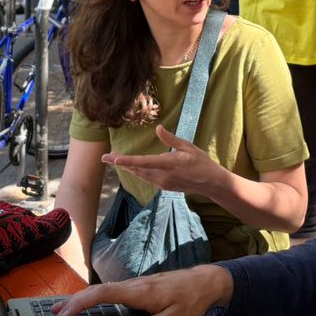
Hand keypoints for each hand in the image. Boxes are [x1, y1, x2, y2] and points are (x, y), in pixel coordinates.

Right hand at [49, 265, 232, 315]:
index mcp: (139, 292)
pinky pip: (109, 292)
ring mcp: (135, 285)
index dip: (79, 305)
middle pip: (95, 291)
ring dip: (80, 301)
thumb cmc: (192, 300)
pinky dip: (93, 299)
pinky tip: (87, 306)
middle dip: (72, 304)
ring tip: (61, 312)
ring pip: (101, 290)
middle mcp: (133, 285)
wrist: (206, 281)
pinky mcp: (138, 288)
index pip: (101, 295)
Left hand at [102, 125, 224, 194]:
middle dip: (121, 163)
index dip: (127, 161)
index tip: (114, 159)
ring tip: (114, 160)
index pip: (144, 162)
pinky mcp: (164, 186)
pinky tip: (130, 167)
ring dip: (127, 168)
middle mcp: (163, 176)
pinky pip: (146, 178)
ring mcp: (163, 183)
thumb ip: (171, 139)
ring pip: (140, 175)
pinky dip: (136, 172)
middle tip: (105, 157)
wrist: (210, 183)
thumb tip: (158, 128)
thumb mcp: (188, 147)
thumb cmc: (201, 162)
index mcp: (169, 164)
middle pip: (137, 169)